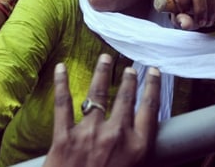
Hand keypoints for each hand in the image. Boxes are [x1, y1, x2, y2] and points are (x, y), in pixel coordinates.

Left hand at [43, 54, 160, 166]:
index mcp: (137, 147)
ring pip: (98, 93)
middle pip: (126, 98)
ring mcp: (89, 134)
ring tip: (105, 58)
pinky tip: (60, 67)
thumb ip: (138, 156)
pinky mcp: (63, 138)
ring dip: (102, 73)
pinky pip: (63, 104)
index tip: (154, 72)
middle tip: (129, 66)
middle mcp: (116, 135)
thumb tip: (142, 143)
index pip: (150, 108)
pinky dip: (61, 83)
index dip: (153, 87)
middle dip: (129, 78)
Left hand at [162, 0, 214, 29]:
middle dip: (201, 8)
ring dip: (213, 8)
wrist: (196, 3)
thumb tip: (185, 24)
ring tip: (210, 20)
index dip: (182, 0)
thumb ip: (181, 20)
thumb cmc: (184, 9)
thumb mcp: (179, 17)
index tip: (186, 13)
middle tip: (203, 22)